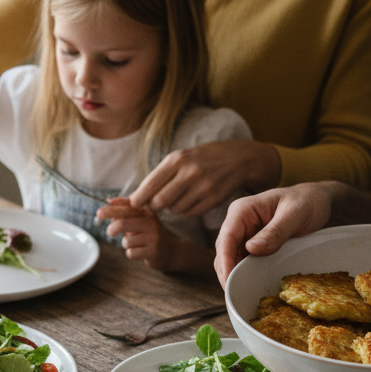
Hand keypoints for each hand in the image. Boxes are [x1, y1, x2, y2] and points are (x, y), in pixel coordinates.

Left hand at [98, 197, 203, 272]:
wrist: (171, 251)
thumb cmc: (150, 234)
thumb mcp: (141, 219)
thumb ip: (126, 210)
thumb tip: (109, 200)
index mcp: (148, 212)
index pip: (127, 207)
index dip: (112, 210)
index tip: (99, 212)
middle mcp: (152, 222)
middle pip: (123, 223)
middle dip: (112, 229)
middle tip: (110, 233)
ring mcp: (154, 237)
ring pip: (126, 241)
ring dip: (126, 244)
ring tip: (136, 244)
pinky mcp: (153, 252)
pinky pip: (131, 253)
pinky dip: (132, 254)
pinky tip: (141, 252)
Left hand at [128, 140, 278, 220]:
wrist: (237, 159)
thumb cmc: (201, 159)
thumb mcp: (180, 158)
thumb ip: (159, 176)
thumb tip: (135, 198)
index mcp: (177, 159)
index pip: (150, 184)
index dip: (139, 198)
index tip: (133, 204)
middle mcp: (190, 172)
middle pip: (160, 202)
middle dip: (155, 206)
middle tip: (157, 203)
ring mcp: (203, 187)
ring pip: (174, 209)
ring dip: (173, 207)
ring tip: (181, 194)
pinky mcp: (213, 199)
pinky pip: (189, 213)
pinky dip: (187, 210)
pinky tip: (193, 198)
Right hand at [213, 182, 336, 285]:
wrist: (317, 202)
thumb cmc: (307, 202)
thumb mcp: (295, 214)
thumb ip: (275, 232)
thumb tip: (251, 249)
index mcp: (242, 210)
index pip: (226, 238)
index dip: (226, 261)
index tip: (229, 281)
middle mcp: (238, 222)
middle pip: (224, 251)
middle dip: (227, 273)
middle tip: (235, 295)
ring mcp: (243, 234)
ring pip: (230, 259)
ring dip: (234, 275)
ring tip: (241, 294)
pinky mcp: (251, 244)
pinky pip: (242, 261)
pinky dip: (243, 273)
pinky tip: (249, 286)